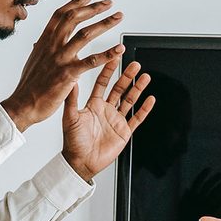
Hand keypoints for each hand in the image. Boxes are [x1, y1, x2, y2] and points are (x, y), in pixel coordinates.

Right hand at [1, 0, 125, 130]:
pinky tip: (119, 50)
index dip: (76, 3)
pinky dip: (108, 54)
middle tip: (109, 3)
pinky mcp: (68, 73)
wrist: (23, 105)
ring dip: (104, 23)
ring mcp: (60, 58)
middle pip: (74, 18)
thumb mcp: (33, 62)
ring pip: (85, 34)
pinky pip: (92, 61)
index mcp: (44, 41)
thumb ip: (40, 50)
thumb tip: (39, 42)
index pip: (60, 15)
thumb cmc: (29, 87)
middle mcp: (52, 45)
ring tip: (118, 18)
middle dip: (94, 8)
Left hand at [61, 59, 155, 181]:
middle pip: (119, 89)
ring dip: (138, 88)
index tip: (114, 57)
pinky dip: (144, 109)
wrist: (81, 162)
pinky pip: (137, 118)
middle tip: (135, 64)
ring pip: (130, 100)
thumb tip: (71, 81)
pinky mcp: (124, 131)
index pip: (102, 83)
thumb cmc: (73, 142)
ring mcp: (116, 120)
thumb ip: (72, 99)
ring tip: (145, 76)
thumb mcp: (70, 117)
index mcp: (93, 105)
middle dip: (127, 76)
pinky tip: (150, 99)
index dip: (108, 70)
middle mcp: (106, 110)